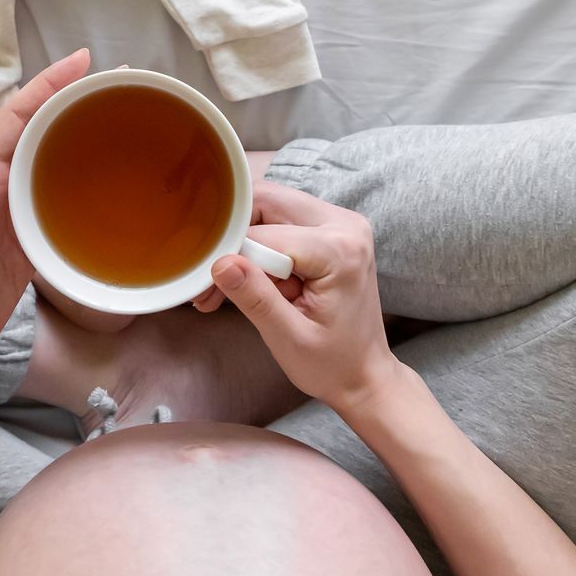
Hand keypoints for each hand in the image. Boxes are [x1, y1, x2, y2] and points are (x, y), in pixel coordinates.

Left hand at [0, 49, 90, 384]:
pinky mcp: (28, 242)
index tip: (82, 62)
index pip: (16, 121)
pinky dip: (84, 183)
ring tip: (123, 116)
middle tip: (119, 81)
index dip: (47, 86)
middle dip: (74, 100)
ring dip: (82, 136)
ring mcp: (13, 215)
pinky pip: (60, 202)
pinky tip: (111, 182)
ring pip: (53, 162)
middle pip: (40, 131)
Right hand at [204, 181, 402, 413]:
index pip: (263, 233)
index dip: (232, 258)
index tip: (210, 292)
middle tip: (216, 284)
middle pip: (266, 201)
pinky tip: (254, 279)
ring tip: (233, 287)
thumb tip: (220, 263)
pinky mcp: (332, 227)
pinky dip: (261, 244)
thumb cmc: (332, 364)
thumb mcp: (288, 338)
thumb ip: (255, 298)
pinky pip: (281, 218)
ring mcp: (340, 221)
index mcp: (340, 249)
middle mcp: (345, 223)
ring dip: (246, 242)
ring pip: (270, 205)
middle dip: (235, 239)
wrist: (364, 374)